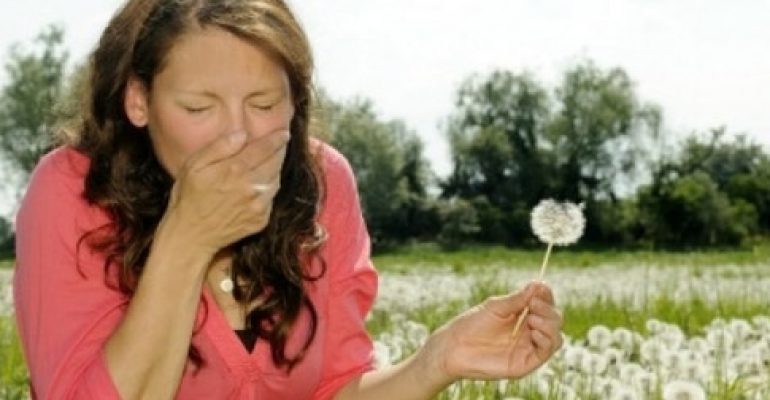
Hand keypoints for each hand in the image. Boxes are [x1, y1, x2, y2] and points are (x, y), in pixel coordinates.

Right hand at [160, 129, 289, 255]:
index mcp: (235, 170)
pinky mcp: (261, 219)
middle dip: (280, 150)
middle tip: (282, 142)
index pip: (264, 148)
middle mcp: (251, 187)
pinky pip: (272, 198)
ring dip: (276, 168)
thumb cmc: (188, 198)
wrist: (190, 236)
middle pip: (275, 162)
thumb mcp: (194, 165)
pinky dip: (270, 188)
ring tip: (271, 161)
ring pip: (277, 180)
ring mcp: (258, 205)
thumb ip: (219, 147)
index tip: (284, 132)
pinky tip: (261, 185)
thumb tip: (242, 134)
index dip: (277, 138)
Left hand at [424, 282, 562, 382]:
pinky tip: (533, 331)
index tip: (541, 287)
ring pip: (555, 336)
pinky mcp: (526, 363)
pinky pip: (546, 351)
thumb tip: (538, 285)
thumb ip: (517, 299)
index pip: (544, 304)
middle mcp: (528, 331)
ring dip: (550, 324)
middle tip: (533, 304)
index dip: (546, 295)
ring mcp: (528, 347)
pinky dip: (546, 339)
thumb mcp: (496, 307)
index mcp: (522, 315)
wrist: (455, 347)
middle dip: (548, 310)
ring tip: (532, 318)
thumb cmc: (471, 325)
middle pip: (554, 319)